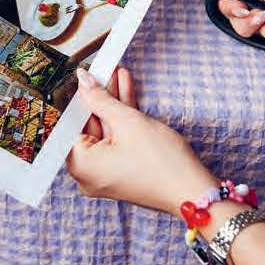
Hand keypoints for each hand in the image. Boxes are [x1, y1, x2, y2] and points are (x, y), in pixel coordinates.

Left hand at [66, 67, 216, 211]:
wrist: (194, 192)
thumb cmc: (163, 164)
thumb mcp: (129, 122)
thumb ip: (102, 100)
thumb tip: (84, 80)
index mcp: (80, 165)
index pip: (70, 123)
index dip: (79, 97)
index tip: (85, 76)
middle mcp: (87, 174)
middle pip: (89, 128)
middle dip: (101, 98)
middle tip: (104, 72)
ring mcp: (105, 175)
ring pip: (106, 133)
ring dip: (114, 107)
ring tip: (119, 77)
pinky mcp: (121, 174)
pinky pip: (116, 144)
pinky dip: (122, 125)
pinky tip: (127, 97)